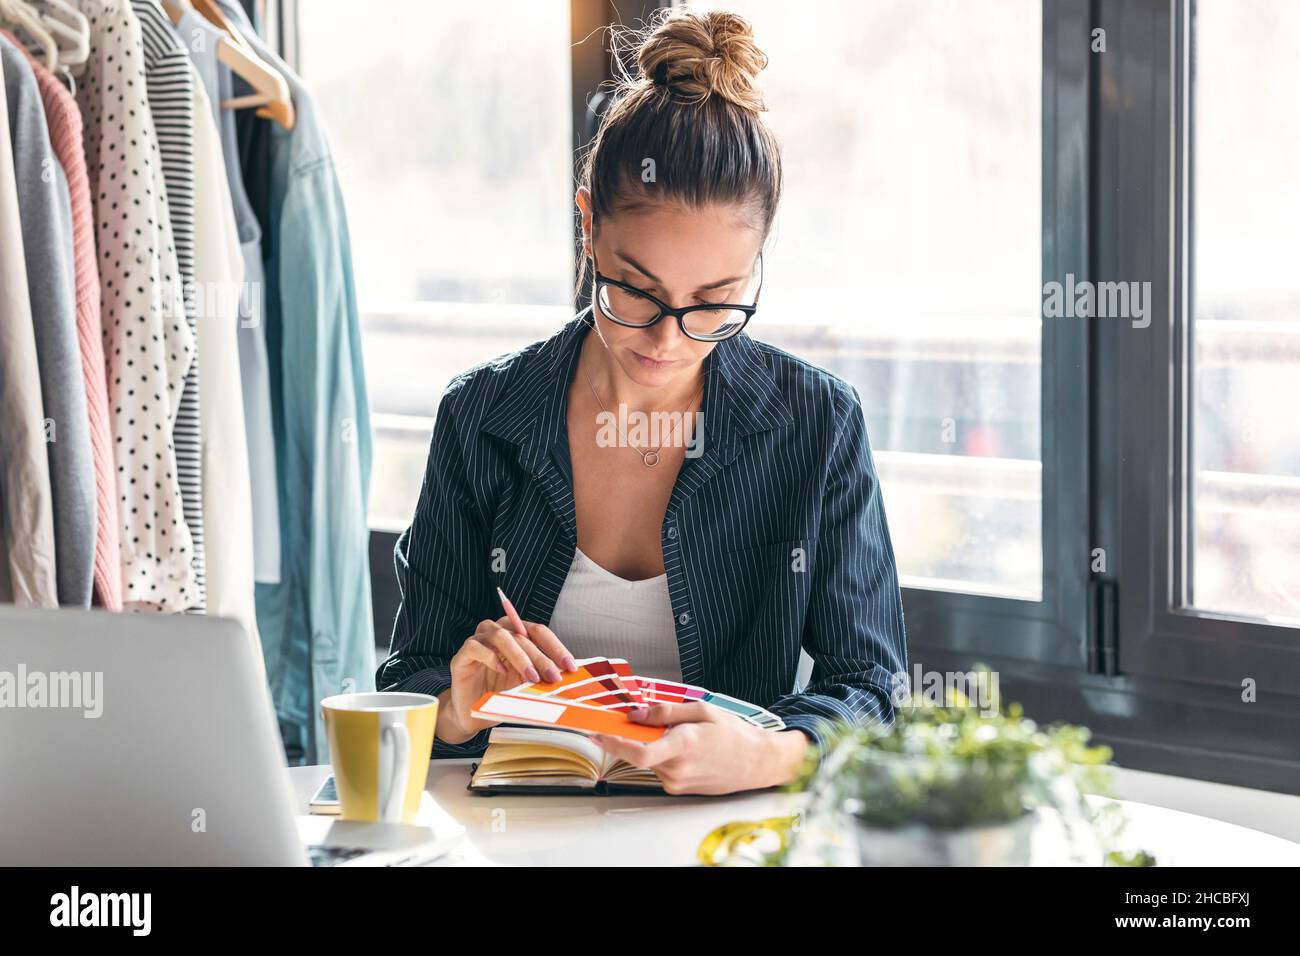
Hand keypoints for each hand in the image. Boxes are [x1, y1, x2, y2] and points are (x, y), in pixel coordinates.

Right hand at [437, 617, 576, 744]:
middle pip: (523, 636)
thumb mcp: (525, 686)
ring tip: (531, 676)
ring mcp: (479, 641)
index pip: (539, 632)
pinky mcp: (462, 654)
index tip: (570, 666)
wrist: (471, 713)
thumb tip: (567, 678)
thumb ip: (542, 677)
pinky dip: (490, 657)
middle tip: (554, 676)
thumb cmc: (499, 695)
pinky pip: (475, 646)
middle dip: (542, 657)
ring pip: (501, 635)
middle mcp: (498, 632)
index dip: (556, 647)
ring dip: (520, 656)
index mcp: (516, 635)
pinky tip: (500, 670)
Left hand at [590, 702, 811, 794]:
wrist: (757, 762)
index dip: (613, 743)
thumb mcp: (701, 711)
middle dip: (635, 735)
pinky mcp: (680, 789)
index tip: (596, 732)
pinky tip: (684, 746)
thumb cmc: (734, 735)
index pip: (638, 751)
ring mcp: (678, 782)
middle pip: (639, 753)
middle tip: (642, 719)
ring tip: (679, 733)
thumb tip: (636, 714)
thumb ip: (665, 711)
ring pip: (649, 760)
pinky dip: (663, 754)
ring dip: (653, 744)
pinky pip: (660, 768)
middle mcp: (678, 769)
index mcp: (683, 745)